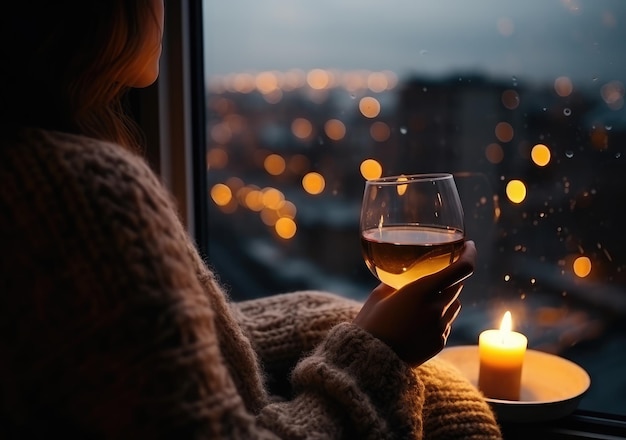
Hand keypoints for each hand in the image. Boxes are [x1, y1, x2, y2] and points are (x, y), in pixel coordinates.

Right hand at [353, 240, 476, 366]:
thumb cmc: (370, 325)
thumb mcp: (378, 296)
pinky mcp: (439, 343)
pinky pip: (447, 323)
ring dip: (446, 297)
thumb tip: (403, 276)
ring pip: (455, 304)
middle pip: (457, 285)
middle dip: (451, 277)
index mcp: (421, 290)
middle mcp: (436, 308)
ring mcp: (440, 327)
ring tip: (424, 300)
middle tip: (438, 273)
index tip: (468, 246)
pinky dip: (439, 317)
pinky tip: (418, 322)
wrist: (370, 362)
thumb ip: (395, 283)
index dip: (469, 254)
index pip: (461, 268)